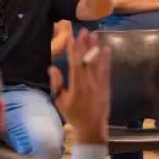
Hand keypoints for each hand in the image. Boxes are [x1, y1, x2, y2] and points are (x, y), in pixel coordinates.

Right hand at [48, 29, 110, 145]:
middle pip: (87, 59)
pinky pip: (106, 70)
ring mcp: (99, 83)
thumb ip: (57, 84)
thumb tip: (52, 67)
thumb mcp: (60, 101)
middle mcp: (89, 82)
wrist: (92, 128)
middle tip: (83, 30)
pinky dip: (106, 59)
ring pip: (97, 62)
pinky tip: (107, 49)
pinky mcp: (106, 85)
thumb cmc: (73, 115)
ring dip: (95, 48)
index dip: (73, 48)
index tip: (71, 36)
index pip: (74, 62)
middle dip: (84, 44)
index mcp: (77, 85)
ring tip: (94, 34)